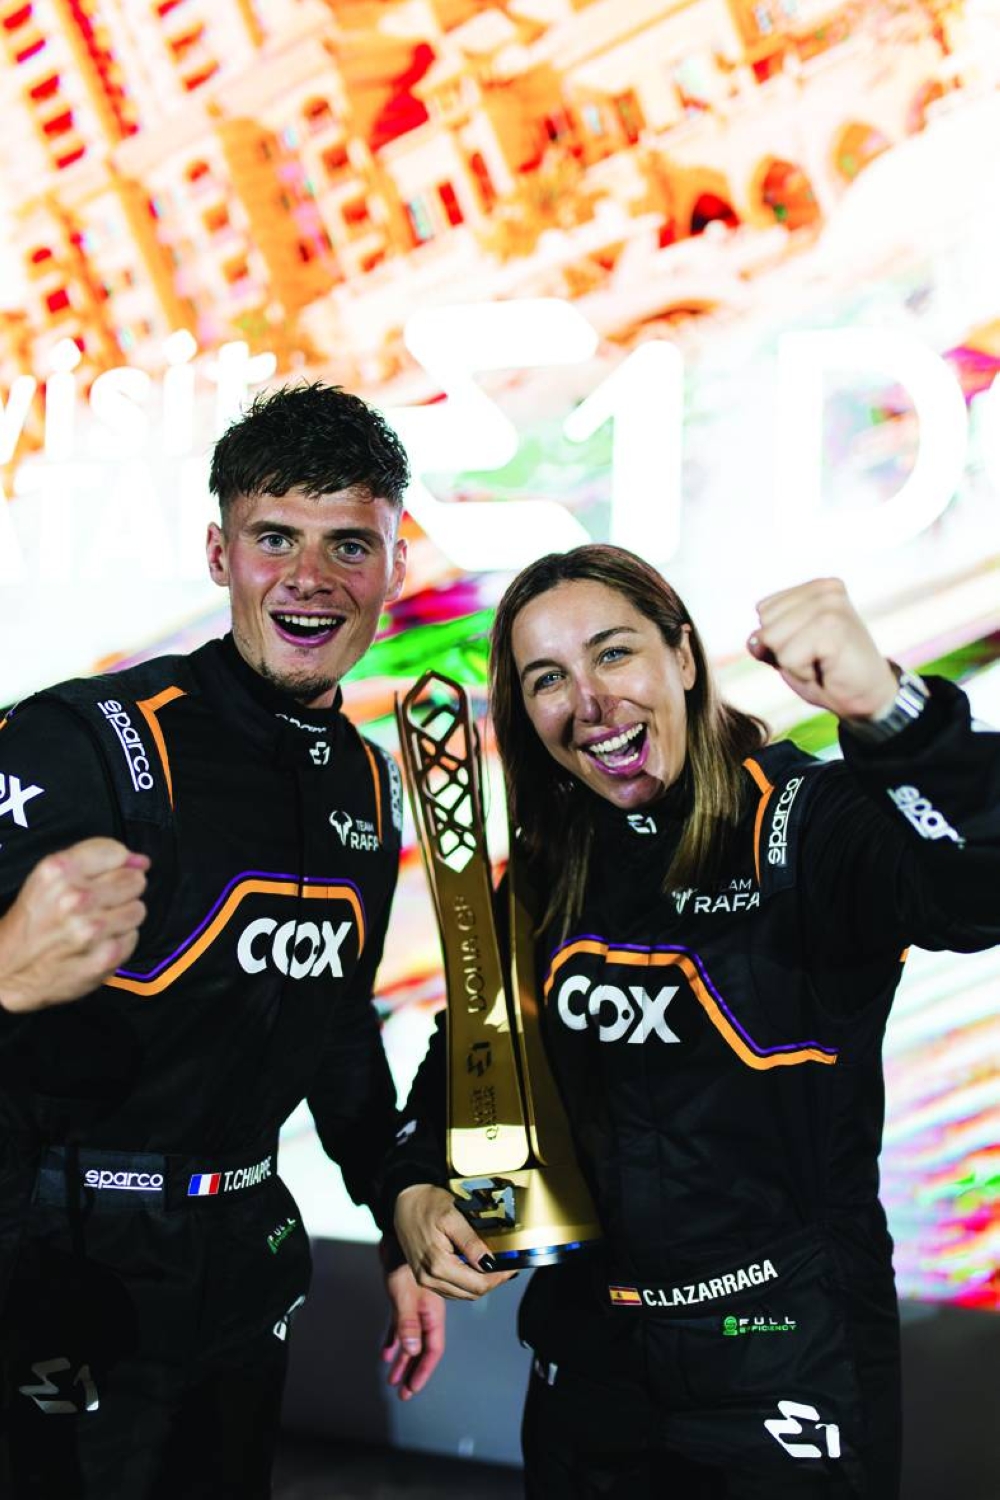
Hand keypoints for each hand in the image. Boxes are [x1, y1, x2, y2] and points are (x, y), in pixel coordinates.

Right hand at [0, 838, 148, 1013]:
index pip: (116, 852)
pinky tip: (99, 943)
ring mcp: (92, 930)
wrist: (8, 970)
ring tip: (99, 923)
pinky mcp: (104, 957)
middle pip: (134, 880)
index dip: (116, 863)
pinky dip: (120, 939)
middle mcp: (76, 898)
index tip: (109, 874)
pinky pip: (133, 936)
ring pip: (138, 909)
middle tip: (100, 902)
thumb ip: (95, 860)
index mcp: (59, 871)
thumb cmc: (32, 921)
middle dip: (122, 889)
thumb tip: (141, 860)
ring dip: (123, 916)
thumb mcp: (48, 878)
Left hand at [381, 1255, 445, 1400]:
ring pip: (410, 1340)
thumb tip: (412, 1351)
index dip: (424, 1371)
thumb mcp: (403, 1294)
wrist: (396, 1235)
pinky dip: (394, 1340)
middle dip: (413, 1371)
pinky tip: (386, 1352)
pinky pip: (400, 1326)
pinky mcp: (403, 1300)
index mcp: (432, 1313)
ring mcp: (414, 1307)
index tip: (412, 1388)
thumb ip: (408, 1322)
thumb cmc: (402, 1261)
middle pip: (422, 1349)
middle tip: (404, 1393)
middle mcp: (425, 1312)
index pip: (432, 1349)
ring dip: (403, 1359)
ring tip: (393, 1379)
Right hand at [394, 1183, 518, 1299]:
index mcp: (437, 1265)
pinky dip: (466, 1283)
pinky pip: (451, 1289)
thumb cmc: (427, 1204)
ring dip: (480, 1284)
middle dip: (492, 1281)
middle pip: (471, 1293)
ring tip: (494, 1267)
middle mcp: (429, 1278)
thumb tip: (490, 1263)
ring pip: (462, 1294)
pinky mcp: (424, 1277)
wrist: (403, 1201)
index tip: (512, 1266)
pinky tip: (475, 1268)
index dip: (499, 1278)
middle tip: (507, 1266)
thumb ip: (471, 1242)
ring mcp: (425, 1280)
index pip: (478, 1285)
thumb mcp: (453, 1216)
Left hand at [748, 578, 896, 720]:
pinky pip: (788, 657)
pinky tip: (828, 669)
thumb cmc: (827, 673)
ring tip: (822, 662)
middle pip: (766, 624)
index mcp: (816, 588)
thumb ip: (765, 641)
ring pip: (773, 640)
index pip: (764, 610)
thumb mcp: (787, 654)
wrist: (867, 697)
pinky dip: (802, 672)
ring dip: (792, 663)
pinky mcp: (834, 628)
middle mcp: (825, 590)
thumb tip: (754, 641)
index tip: (810, 648)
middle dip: (784, 651)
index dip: (779, 640)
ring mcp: (831, 606)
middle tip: (817, 658)